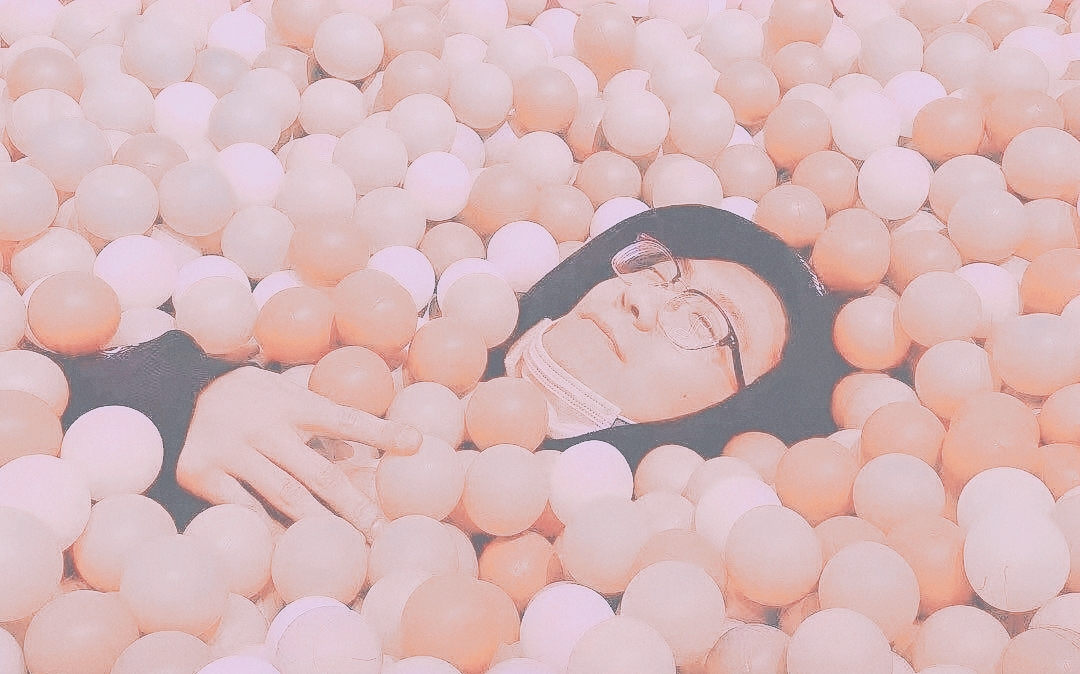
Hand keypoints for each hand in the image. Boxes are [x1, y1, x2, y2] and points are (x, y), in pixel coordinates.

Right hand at [176, 366, 421, 538]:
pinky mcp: (202, 472)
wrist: (176, 391)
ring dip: (318, 525)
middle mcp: (266, 427)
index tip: (416, 443)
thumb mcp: (285, 396)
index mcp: (293, 404)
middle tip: (382, 531)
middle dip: (355, 506)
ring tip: (345, 546)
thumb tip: (358, 458)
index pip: (346, 419)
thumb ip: (319, 423)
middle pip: (320, 473)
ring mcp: (233, 451)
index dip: (382, 432)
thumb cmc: (250, 400)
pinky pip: (242, 510)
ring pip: (284, 497)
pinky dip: (267, 530)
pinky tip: (289, 549)